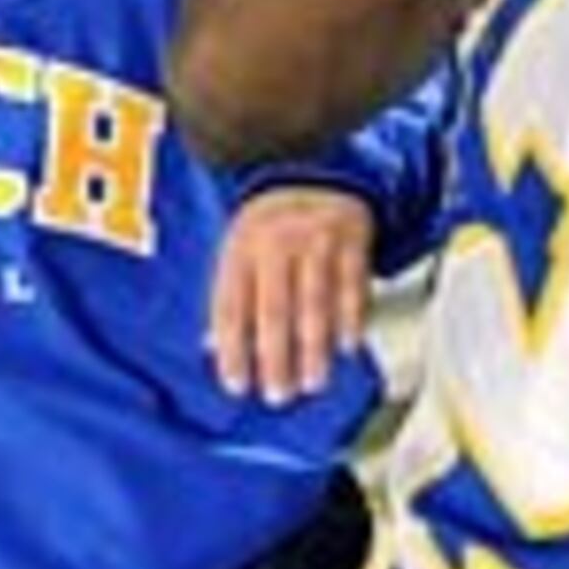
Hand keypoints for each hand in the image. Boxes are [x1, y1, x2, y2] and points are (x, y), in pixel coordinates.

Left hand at [208, 186, 377, 405]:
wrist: (316, 174)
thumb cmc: (272, 226)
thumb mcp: (239, 251)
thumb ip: (231, 298)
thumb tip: (215, 351)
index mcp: (241, 248)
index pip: (232, 306)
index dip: (232, 350)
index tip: (237, 385)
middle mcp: (276, 242)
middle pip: (274, 310)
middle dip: (276, 358)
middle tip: (278, 394)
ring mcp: (316, 239)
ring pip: (315, 303)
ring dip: (314, 349)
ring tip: (313, 381)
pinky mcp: (352, 238)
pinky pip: (352, 286)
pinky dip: (351, 320)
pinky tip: (347, 346)